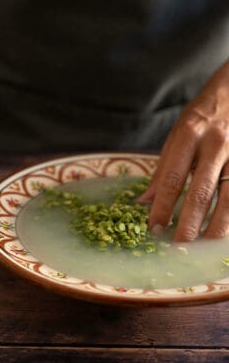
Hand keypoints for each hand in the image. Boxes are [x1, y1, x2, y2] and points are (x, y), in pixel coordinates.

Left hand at [139, 61, 228, 241]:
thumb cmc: (202, 116)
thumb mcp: (177, 135)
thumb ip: (163, 169)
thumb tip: (143, 201)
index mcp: (190, 135)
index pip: (173, 178)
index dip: (162, 207)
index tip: (153, 229)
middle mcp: (216, 144)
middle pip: (202, 193)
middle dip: (189, 224)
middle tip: (178, 246)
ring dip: (216, 226)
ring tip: (203, 246)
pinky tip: (224, 231)